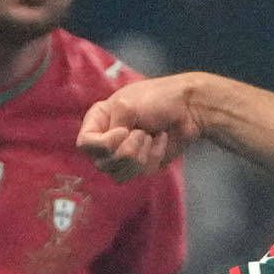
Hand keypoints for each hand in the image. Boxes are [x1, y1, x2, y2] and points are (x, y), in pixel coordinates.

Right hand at [79, 74, 201, 180]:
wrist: (189, 109)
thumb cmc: (157, 99)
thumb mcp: (127, 106)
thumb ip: (112, 128)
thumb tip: (112, 151)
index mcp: (98, 121)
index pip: (85, 144)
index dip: (104, 144)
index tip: (124, 131)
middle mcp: (106, 139)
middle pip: (102, 163)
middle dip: (128, 150)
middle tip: (143, 133)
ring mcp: (122, 154)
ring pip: (119, 173)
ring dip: (141, 155)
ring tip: (151, 136)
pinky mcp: (140, 165)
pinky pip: (139, 174)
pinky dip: (153, 157)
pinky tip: (160, 140)